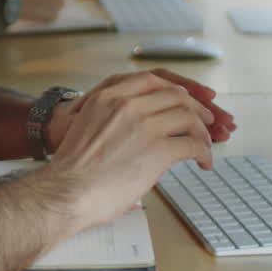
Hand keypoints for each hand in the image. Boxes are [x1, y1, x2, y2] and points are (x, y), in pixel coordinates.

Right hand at [45, 69, 235, 152]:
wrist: (65, 191)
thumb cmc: (72, 170)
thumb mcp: (88, 126)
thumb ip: (112, 120)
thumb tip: (132, 132)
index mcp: (107, 96)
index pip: (151, 79)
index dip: (175, 87)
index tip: (186, 97)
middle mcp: (126, 104)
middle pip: (175, 94)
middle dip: (196, 107)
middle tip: (206, 121)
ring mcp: (143, 125)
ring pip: (188, 117)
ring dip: (203, 131)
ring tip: (205, 145)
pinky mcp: (158, 150)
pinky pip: (192, 144)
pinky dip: (203, 152)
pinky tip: (202, 162)